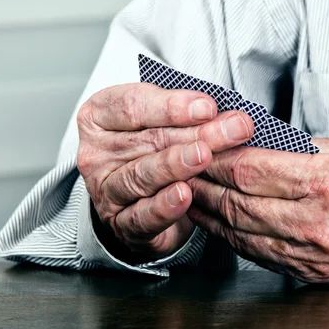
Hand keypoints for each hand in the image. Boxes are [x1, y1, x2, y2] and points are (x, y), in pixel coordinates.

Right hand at [76, 82, 253, 259]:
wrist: (146, 200)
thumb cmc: (154, 150)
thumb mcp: (164, 122)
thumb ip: (186, 115)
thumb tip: (221, 115)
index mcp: (99, 117)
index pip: (131, 105)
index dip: (171, 105)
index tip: (207, 106)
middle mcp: (96, 154)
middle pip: (147, 139)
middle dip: (196, 133)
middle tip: (233, 129)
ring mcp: (105, 191)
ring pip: (141, 175)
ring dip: (177, 165)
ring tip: (204, 156)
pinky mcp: (120, 223)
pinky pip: (142, 215)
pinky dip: (164, 206)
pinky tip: (184, 195)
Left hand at [187, 138, 328, 282]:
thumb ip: (300, 149)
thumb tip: (255, 143)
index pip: (252, 169)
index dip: (216, 156)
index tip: (197, 144)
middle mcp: (319, 222)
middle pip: (238, 202)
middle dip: (201, 183)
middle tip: (177, 167)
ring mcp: (316, 253)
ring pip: (242, 232)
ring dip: (208, 213)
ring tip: (186, 193)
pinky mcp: (316, 272)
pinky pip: (261, 254)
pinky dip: (233, 237)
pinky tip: (217, 222)